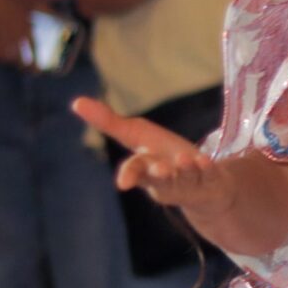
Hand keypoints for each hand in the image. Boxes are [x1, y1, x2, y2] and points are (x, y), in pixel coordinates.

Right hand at [72, 98, 238, 220]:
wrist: (203, 184)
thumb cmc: (163, 156)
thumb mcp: (137, 136)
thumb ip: (109, 122)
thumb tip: (76, 102)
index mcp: (147, 169)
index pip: (136, 170)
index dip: (130, 174)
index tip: (123, 183)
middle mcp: (167, 179)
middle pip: (161, 178)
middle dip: (159, 174)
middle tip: (160, 168)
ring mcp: (190, 182)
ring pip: (186, 178)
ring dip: (186, 169)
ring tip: (186, 159)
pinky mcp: (211, 180)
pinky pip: (209, 175)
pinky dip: (207, 168)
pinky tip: (205, 160)